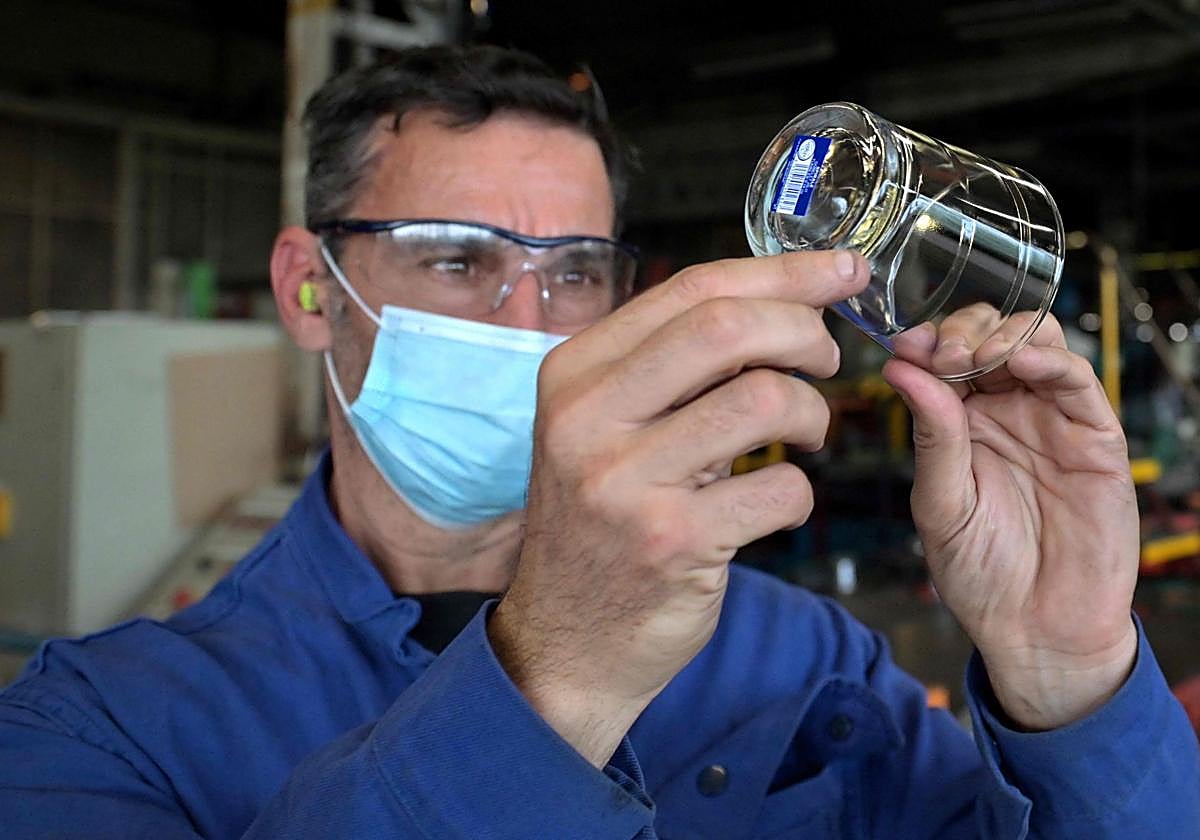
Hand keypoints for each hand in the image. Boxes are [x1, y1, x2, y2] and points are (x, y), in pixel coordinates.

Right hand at [489, 250, 869, 765]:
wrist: (566, 640)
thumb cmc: (604, 521)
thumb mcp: (606, 429)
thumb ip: (671, 367)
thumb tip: (787, 299)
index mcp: (573, 374)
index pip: (691, 291)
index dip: (782, 272)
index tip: (843, 271)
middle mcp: (588, 419)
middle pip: (727, 328)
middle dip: (805, 332)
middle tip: (828, 361)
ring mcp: (625, 481)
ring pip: (763, 399)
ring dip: (812, 413)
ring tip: (806, 433)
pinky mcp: (672, 541)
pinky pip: (779, 489)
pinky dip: (798, 492)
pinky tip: (775, 502)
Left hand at [885, 312, 1138, 729]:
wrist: (1036, 629)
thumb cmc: (981, 572)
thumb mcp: (940, 503)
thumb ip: (932, 435)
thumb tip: (900, 370)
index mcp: (959, 422)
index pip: (944, 357)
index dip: (927, 341)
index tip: (906, 345)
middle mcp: (1005, 411)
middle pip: (988, 336)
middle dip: (962, 332)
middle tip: (941, 353)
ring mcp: (1049, 419)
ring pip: (1034, 344)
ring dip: (1002, 336)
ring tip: (975, 356)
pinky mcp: (1094, 436)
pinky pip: (1077, 382)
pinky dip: (1050, 359)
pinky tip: (1020, 360)